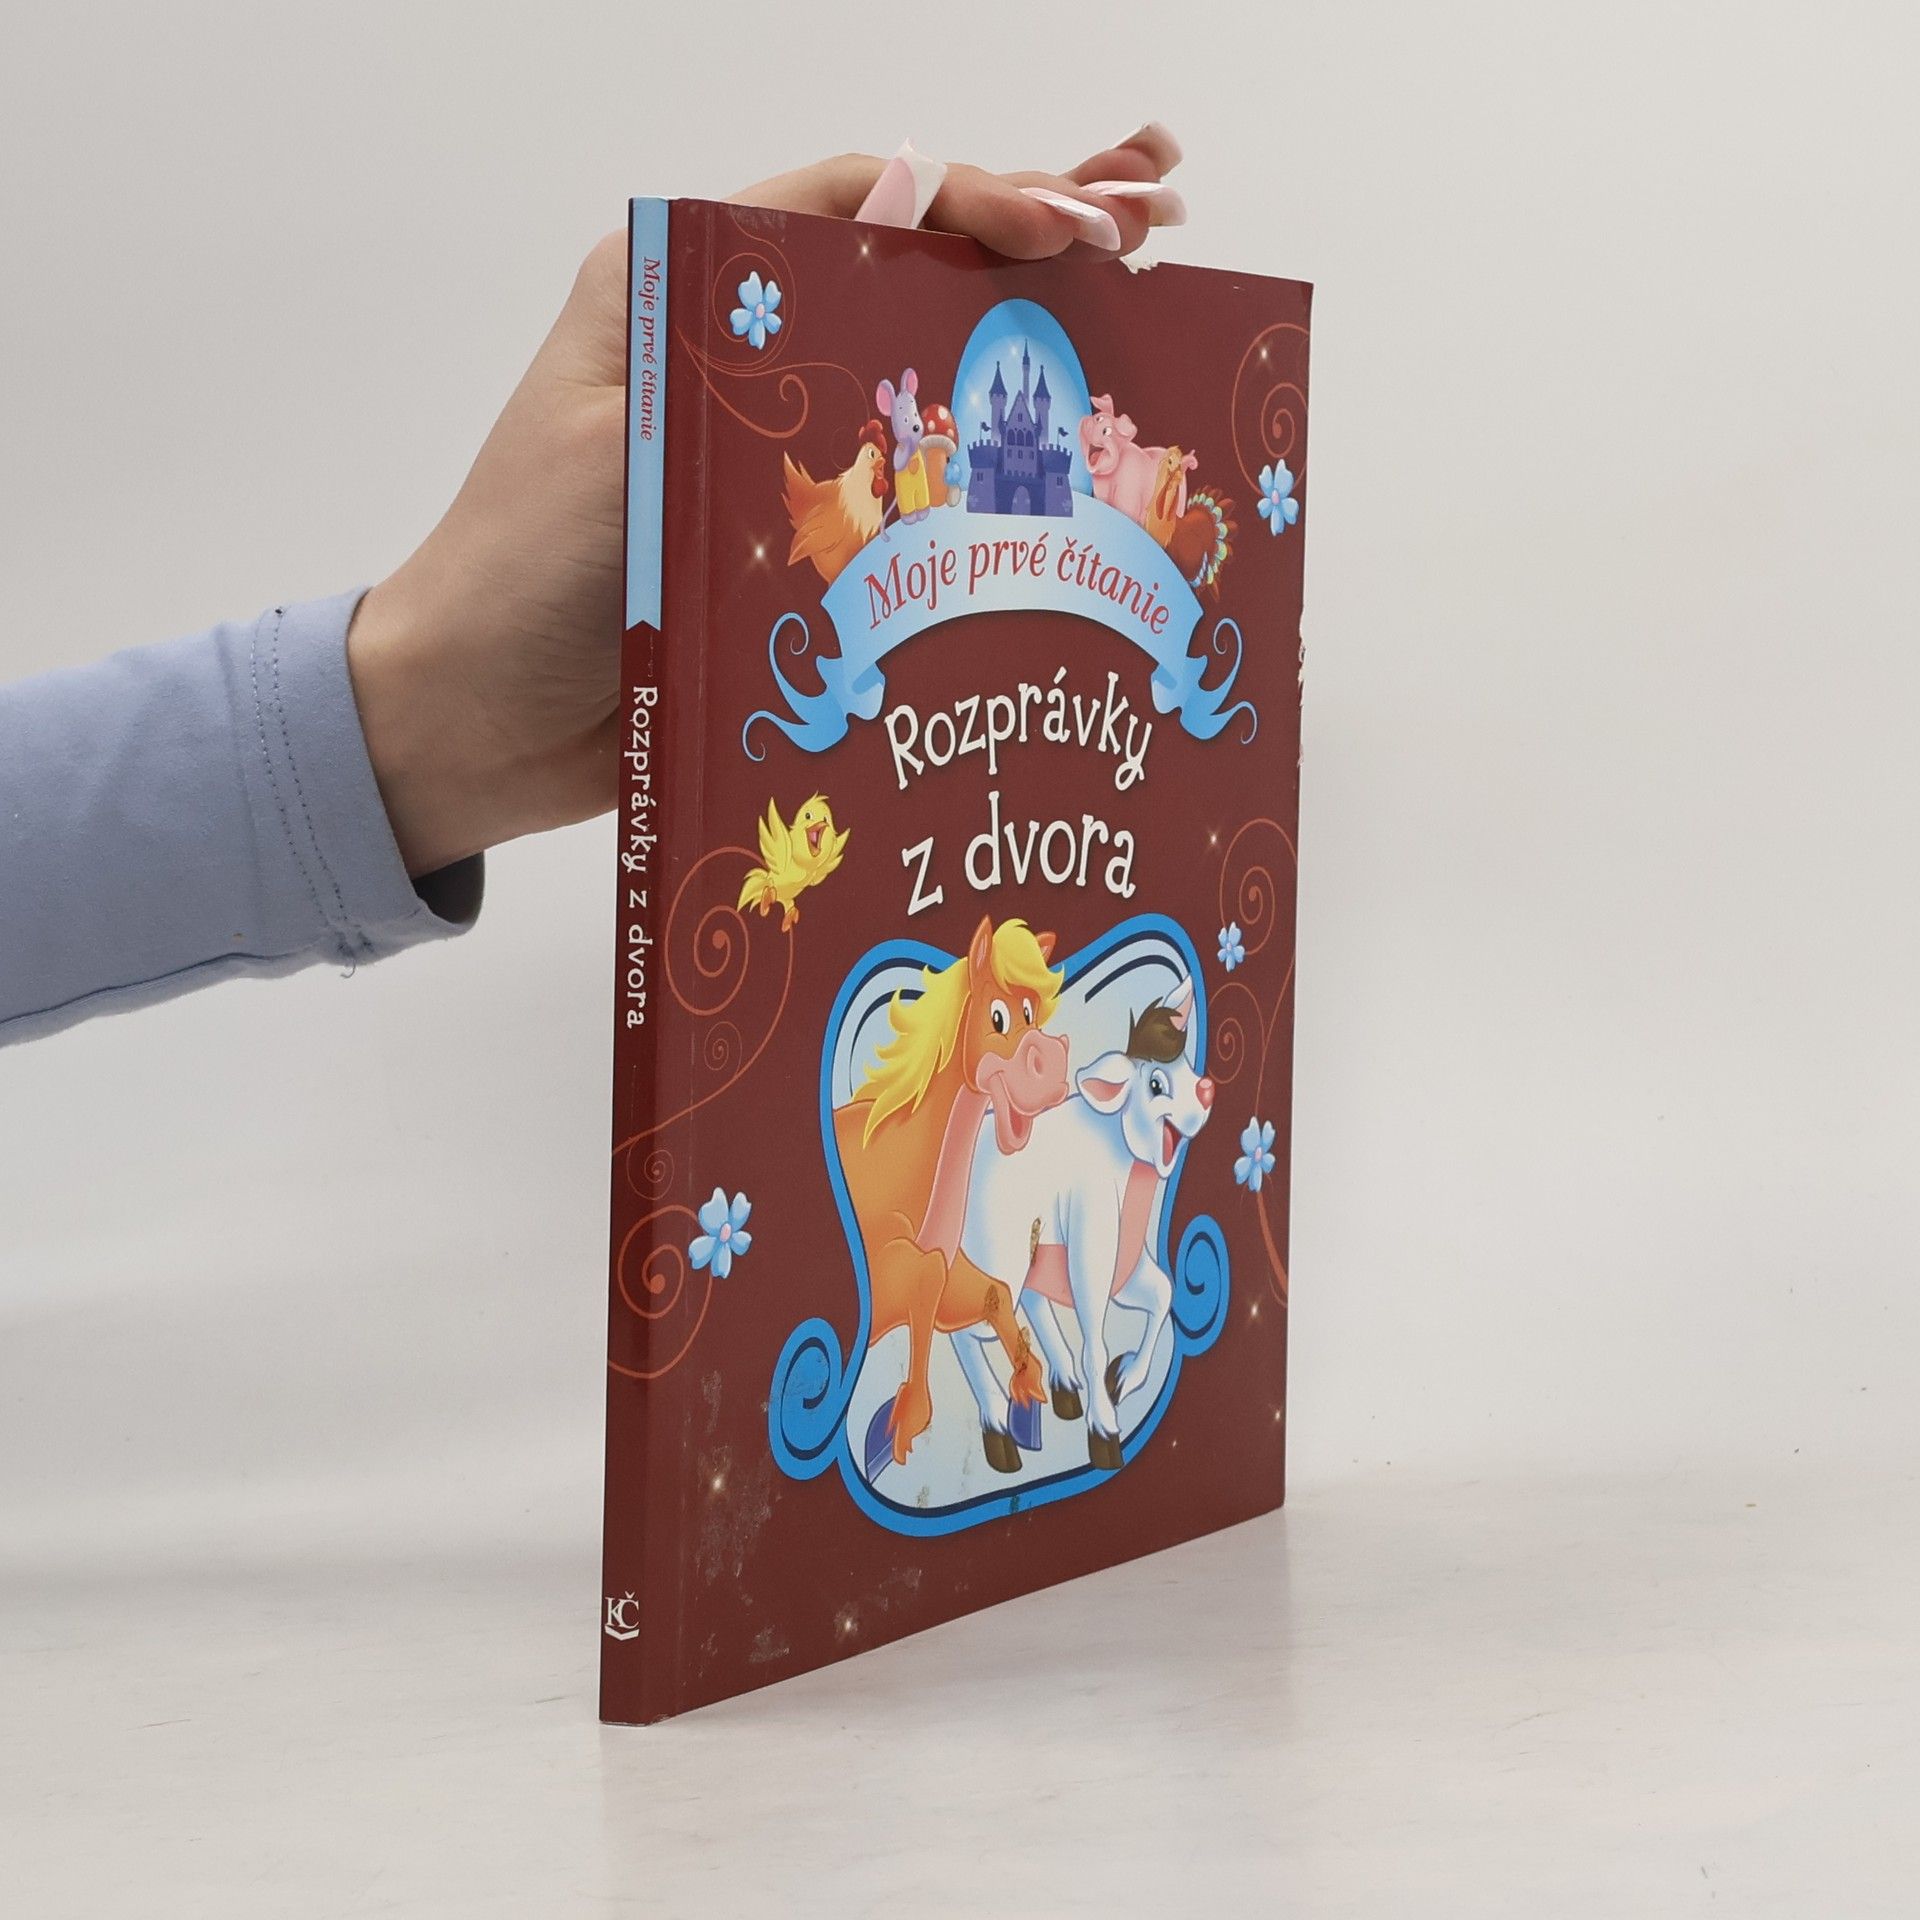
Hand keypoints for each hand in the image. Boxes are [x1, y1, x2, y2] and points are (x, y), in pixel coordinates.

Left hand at [347, 128, 1184, 876]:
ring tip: (1150, 320)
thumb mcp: (621, 427)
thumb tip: (896, 194)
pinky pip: (914, 497)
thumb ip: (742, 321)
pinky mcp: (803, 546)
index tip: (1082, 226)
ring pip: (928, 382)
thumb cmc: (519, 576)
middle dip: (1038, 250)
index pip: (860, 205)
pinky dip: (994, 486)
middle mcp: (747, 357)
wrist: (476, 729)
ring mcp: (782, 454)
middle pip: (912, 278)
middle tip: (1156, 230)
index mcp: (684, 290)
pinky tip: (1076, 485)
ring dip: (1036, 357)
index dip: (981, 200)